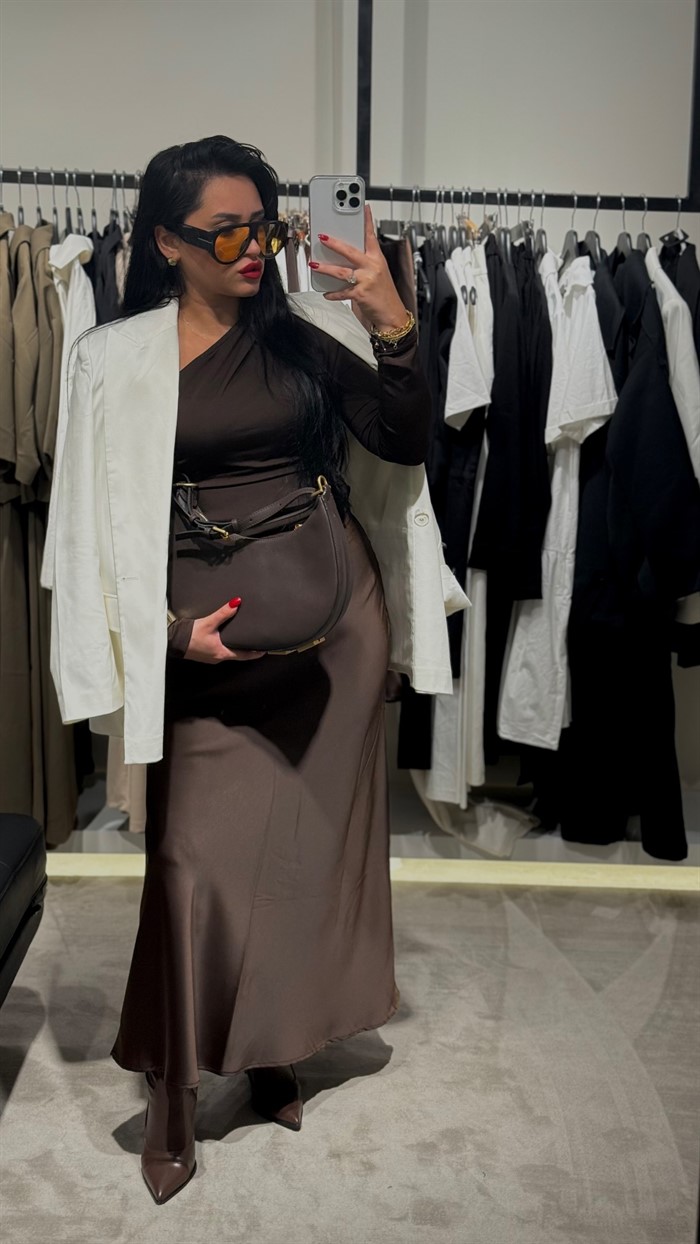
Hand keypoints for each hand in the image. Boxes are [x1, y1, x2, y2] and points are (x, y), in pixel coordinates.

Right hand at [184, 599, 265, 662]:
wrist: (172, 642)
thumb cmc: (189, 636)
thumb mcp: (209, 623)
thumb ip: (223, 613)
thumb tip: (236, 603)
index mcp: (222, 653)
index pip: (244, 656)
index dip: (255, 653)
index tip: (264, 650)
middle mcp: (218, 657)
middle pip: (236, 654)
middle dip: (246, 649)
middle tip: (255, 641)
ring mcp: (210, 657)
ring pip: (228, 652)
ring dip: (235, 646)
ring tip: (242, 638)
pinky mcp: (204, 654)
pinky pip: (219, 650)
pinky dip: (225, 645)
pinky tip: (224, 637)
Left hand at [310, 204, 407, 333]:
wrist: (392, 314)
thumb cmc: (384, 293)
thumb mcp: (378, 272)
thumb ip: (364, 262)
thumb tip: (345, 255)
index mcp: (377, 259)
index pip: (371, 236)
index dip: (367, 221)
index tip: (363, 208)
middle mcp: (372, 267)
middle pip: (350, 251)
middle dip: (335, 243)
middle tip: (322, 236)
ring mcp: (366, 280)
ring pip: (341, 271)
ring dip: (325, 268)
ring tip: (314, 264)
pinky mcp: (360, 294)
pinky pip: (342, 292)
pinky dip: (332, 293)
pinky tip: (326, 293)